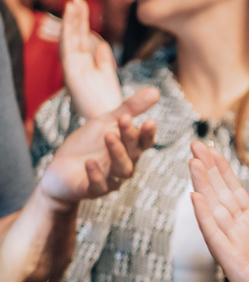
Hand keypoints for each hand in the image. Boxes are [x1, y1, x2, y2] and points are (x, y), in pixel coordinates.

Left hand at [36, 88, 158, 208]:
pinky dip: (95, 175)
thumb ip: (129, 109)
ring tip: (108, 135)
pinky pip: (98, 186)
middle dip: (129, 136)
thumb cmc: (87, 146)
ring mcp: (110, 179)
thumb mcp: (105, 122)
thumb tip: (155, 91)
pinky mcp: (92, 190)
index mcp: (129, 150)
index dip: (148, 134)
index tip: (150, 120)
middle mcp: (124, 165)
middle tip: (124, 119)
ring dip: (117, 153)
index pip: (144, 142)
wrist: (60, 171)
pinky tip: (89, 162)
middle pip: (133, 153)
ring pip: (121, 170)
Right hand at [60, 0, 124, 119]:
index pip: (81, 38)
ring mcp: (72, 69)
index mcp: (84, 64)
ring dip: (70, 22)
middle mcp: (76, 65)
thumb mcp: (107, 77)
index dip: (81, 21)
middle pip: (75, 35)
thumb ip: (103, 60)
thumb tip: (102, 44)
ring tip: (72, 3)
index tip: (82, 3)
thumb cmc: (107, 103)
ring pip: (69, 40)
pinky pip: (68, 50)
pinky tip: (70, 21)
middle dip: (75, 16)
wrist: (109, 122)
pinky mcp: (72, 74)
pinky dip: (68, 34)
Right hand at [188, 141, 248, 281]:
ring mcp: (232, 245)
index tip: (211, 149)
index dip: (222, 170)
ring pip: (213, 210)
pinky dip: (205, 217)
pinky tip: (196, 198)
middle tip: (195, 146)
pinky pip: (215, 236)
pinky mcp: (231, 260)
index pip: (233, 191)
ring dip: (202, 187)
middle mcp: (239, 232)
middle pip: (219, 195)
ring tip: (193, 163)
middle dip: (207, 171)